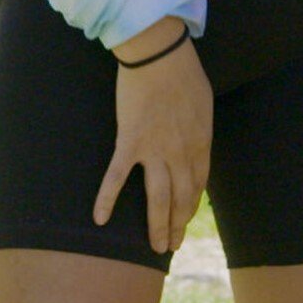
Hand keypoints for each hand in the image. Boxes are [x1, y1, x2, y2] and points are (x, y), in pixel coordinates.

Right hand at [93, 16, 213, 253]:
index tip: (185, 221)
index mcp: (200, 143)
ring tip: (155, 248)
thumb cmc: (184, 73)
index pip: (197, 185)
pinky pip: (117, 176)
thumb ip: (199, 130)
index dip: (191, 207)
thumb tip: (196, 145)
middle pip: (181, 198)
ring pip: (158, 198)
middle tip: (170, 246)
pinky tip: (99, 219)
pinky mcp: (130, 142)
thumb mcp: (203, 105)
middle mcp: (181, 153)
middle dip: (177, 226)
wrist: (160, 55)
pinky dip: (107, 199)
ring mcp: (155, 150)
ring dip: (157, 226)